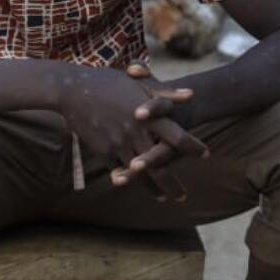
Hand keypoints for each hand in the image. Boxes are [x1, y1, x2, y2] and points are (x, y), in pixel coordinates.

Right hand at [105, 62, 207, 196]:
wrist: (73, 90)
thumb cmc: (109, 82)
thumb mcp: (140, 84)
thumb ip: (166, 93)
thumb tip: (191, 96)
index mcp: (149, 117)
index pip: (178, 137)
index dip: (193, 147)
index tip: (206, 154)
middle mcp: (136, 134)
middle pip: (160, 166)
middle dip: (173, 184)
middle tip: (183, 196)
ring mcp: (118, 145)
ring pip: (140, 174)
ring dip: (153, 188)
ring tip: (165, 197)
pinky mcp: (103, 151)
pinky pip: (119, 171)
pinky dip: (130, 180)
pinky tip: (137, 185)